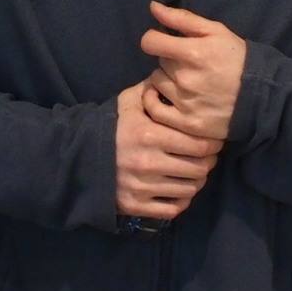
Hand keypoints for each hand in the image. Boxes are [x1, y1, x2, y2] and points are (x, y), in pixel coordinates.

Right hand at [116, 83, 219, 220]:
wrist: (78, 157)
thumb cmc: (110, 127)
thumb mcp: (128, 102)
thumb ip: (152, 91)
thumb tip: (176, 81)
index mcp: (150, 135)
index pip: (200, 145)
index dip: (212, 143)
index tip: (212, 141)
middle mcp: (148, 163)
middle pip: (199, 169)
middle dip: (207, 163)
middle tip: (206, 158)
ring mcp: (142, 187)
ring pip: (189, 190)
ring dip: (196, 181)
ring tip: (193, 173)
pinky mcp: (136, 206)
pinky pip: (173, 209)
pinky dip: (181, 200)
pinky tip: (178, 190)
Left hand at [139, 2, 246, 143]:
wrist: (262, 96)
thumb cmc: (238, 59)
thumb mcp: (216, 31)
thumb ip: (182, 18)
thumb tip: (152, 7)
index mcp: (194, 53)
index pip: (150, 42)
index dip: (155, 39)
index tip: (165, 42)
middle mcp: (186, 79)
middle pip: (158, 62)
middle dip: (170, 59)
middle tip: (188, 64)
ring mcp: (186, 103)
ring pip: (156, 83)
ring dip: (166, 79)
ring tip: (185, 81)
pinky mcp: (187, 124)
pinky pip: (155, 110)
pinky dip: (156, 101)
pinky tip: (168, 97)